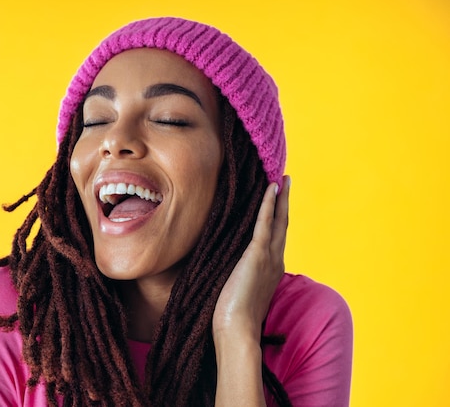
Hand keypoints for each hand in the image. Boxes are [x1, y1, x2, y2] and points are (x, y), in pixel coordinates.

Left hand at [213, 175, 289, 341]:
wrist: (236, 330)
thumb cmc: (232, 316)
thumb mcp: (238, 289)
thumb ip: (238, 274)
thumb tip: (225, 265)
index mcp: (272, 270)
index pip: (276, 237)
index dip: (278, 217)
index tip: (278, 201)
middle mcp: (275, 261)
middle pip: (282, 225)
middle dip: (284, 202)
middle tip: (285, 181)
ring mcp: (269, 257)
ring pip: (278, 220)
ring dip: (280, 198)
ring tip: (281, 180)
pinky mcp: (257, 255)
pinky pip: (265, 223)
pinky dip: (269, 204)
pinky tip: (271, 189)